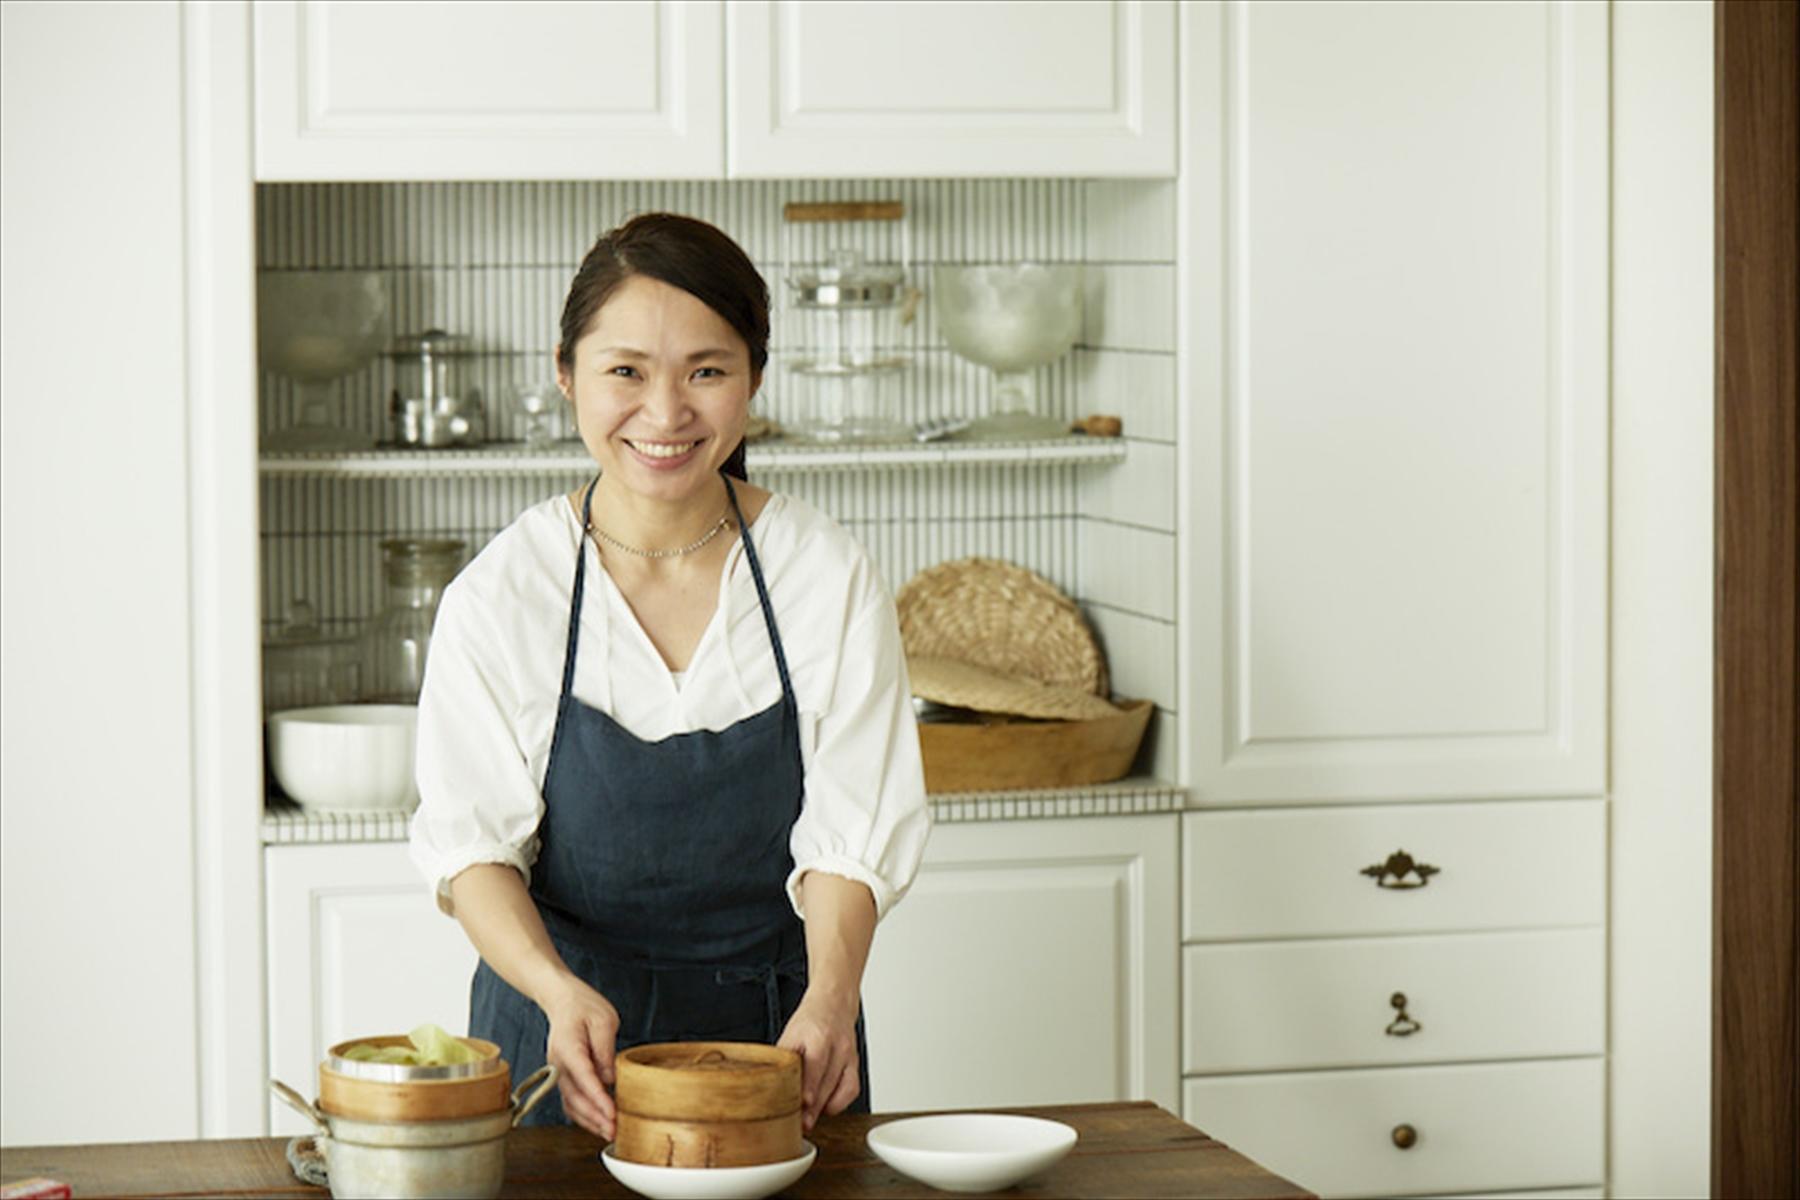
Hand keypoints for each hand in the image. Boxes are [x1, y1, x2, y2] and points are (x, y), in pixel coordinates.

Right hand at [540, 976, 620, 1139]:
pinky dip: (583, 1115)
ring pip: (571, 1104)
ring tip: (609, 1132)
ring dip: (589, 1121)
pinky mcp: (563, 1076)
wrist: (562, 1000)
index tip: (612, 1114)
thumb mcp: (603, 1021)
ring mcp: (558, 1072)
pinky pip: (570, 1101)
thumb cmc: (584, 1006)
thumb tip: (609, 1078)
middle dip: (596, 1118)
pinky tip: (598, 1122)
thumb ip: (606, 1050)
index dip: (599, 1100)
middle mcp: (558, 1065)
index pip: (584, 1079)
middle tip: (615, 1131)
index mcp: (568, 1048)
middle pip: (575, 1098)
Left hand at [776, 987, 860, 1130]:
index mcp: (819, 1036)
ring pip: (842, 1090)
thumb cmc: (810, 1021)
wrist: (834, 1004)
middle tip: (800, 1123)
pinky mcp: (856, 1064)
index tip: (803, 1104)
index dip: (809, 1087)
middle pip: (828, 1083)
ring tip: (809, 1119)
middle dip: (814, 1107)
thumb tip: (770, 1085)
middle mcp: (838, 1047)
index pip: (816, 1065)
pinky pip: (852, 1090)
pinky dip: (839, 1103)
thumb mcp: (790, 1034)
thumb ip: (784, 1059)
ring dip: (825, 1108)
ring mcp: (849, 1056)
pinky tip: (826, 1106)